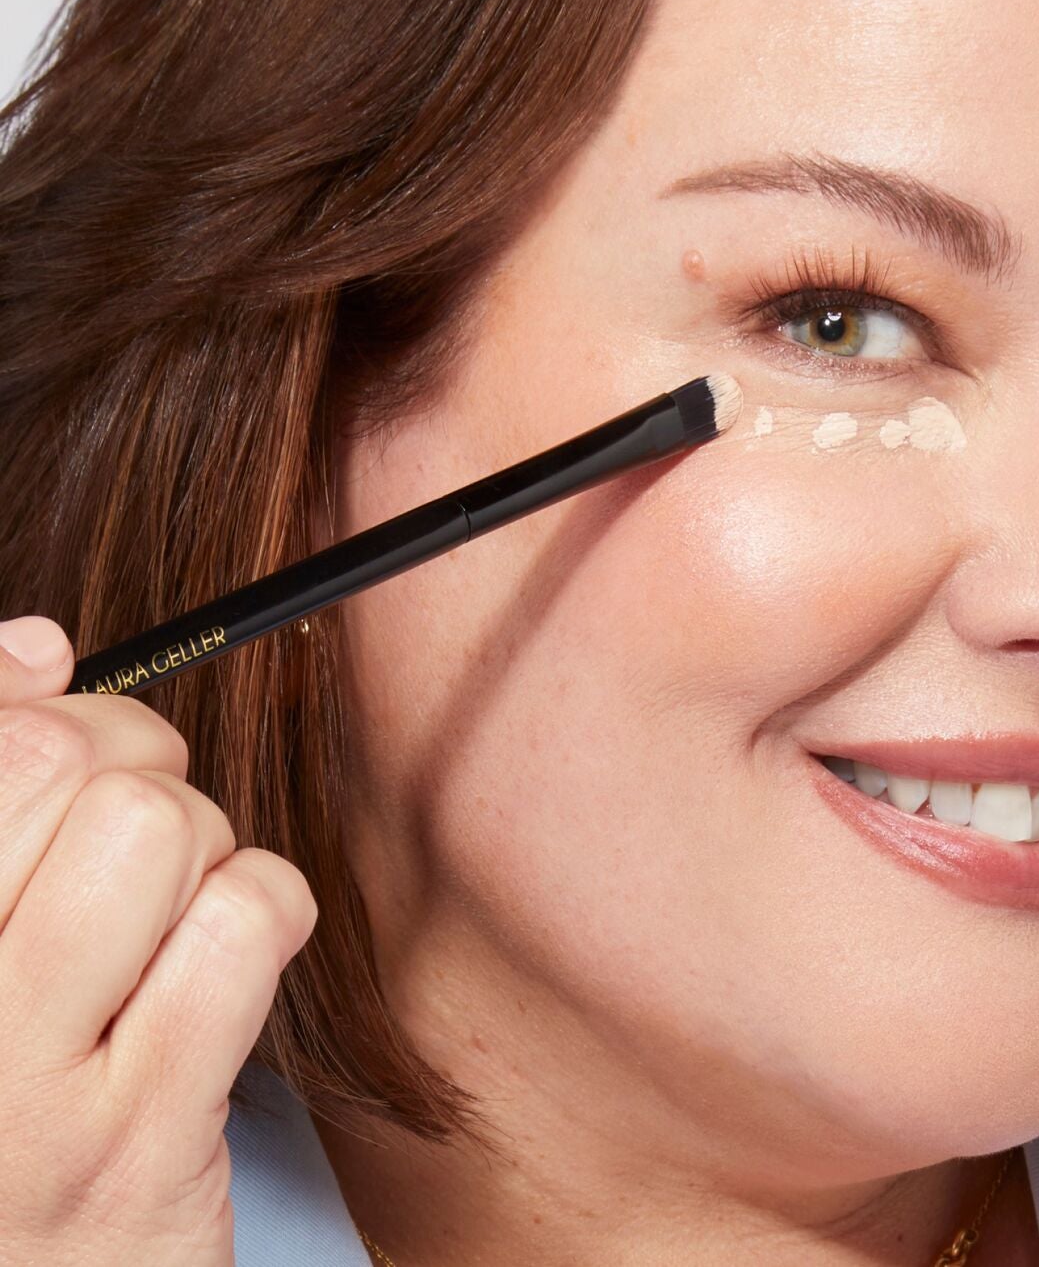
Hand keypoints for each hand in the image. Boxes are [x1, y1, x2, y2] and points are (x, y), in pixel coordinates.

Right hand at [0, 615, 317, 1265]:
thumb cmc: (5, 1092)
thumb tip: (39, 645)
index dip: (44, 708)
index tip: (62, 746)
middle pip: (69, 756)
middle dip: (134, 760)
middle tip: (126, 839)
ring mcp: (15, 1093)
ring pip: (164, 825)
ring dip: (196, 850)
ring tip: (159, 922)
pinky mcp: (135, 1147)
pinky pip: (247, 920)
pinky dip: (259, 916)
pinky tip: (214, 977)